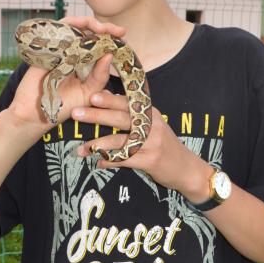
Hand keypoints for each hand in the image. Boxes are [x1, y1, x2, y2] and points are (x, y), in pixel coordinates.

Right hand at [7, 15, 126, 131]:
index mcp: (87, 63)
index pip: (102, 46)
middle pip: (91, 32)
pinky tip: (81, 27)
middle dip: (105, 29)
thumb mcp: (89, 93)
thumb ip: (100, 76)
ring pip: (76, 26)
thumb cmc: (64, 105)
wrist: (37, 112)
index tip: (124, 37)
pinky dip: (69, 24)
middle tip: (118, 31)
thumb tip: (109, 55)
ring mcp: (61, 48)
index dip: (112, 39)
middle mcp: (75, 53)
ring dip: (90, 23)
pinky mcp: (48, 47)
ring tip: (102, 29)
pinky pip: (58, 29)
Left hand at [71, 89, 210, 198]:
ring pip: (119, 141)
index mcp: (150, 113)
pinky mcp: (150, 161)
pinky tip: (99, 163)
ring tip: (81, 149)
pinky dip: (110, 161)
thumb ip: (133, 113)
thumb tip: (106, 96)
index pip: (128, 102)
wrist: (187, 168)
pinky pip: (124, 160)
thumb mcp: (153, 125)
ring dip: (98, 144)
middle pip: (120, 118)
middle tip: (76, 113)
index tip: (92, 95)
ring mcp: (151, 144)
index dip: (110, 99)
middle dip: (97, 115)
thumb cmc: (165, 144)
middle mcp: (151, 126)